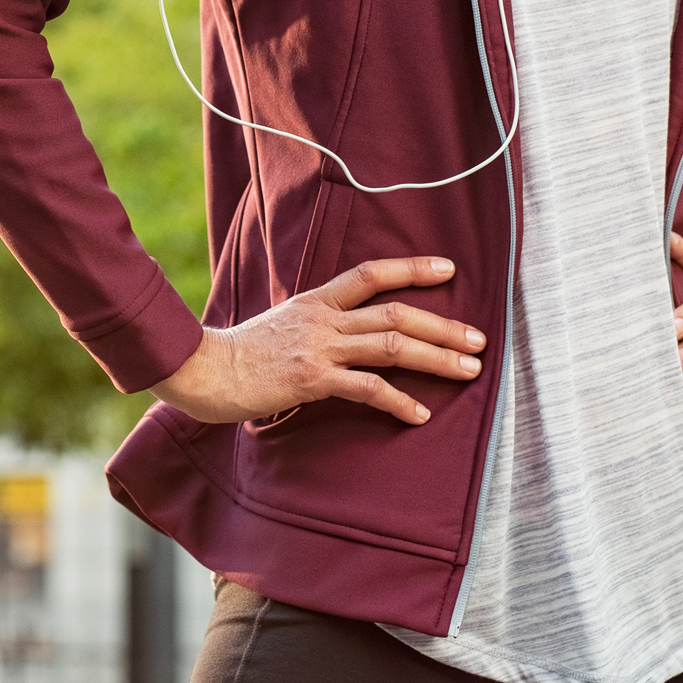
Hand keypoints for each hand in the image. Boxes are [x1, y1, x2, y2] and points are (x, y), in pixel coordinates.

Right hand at [151, 256, 486, 425]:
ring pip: (391, 344)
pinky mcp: (312, 379)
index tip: (448, 269)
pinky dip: (398, 401)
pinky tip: (420, 414)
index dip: (412, 268)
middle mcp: (323, 318)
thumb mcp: (281, 325)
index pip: (372, 274)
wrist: (202, 370)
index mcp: (316, 300)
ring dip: (436, 357)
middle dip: (443, 325)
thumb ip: (315, 325)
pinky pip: (367, 388)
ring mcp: (319, 347)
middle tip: (479, 339)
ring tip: (469, 369)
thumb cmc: (239, 354)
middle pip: (396, 313)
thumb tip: (345, 331)